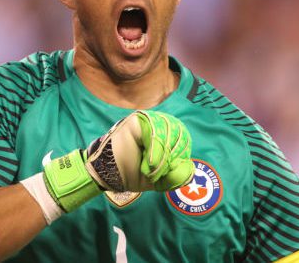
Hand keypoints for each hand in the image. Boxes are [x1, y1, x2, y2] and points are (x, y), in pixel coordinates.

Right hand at [41, 110, 192, 212]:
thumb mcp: (159, 180)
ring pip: (168, 137)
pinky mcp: (138, 120)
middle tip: (157, 174)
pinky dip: (155, 154)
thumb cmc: (131, 173)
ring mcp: (147, 120)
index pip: (183, 139)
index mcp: (164, 136)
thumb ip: (176, 176)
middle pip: (178, 137)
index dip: (181, 156)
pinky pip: (155, 134)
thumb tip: (191, 168)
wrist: (107, 175)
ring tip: (150, 171)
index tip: (171, 170)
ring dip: (162, 160)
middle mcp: (156, 124)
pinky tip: (148, 165)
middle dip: (171, 160)